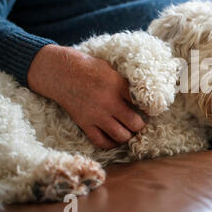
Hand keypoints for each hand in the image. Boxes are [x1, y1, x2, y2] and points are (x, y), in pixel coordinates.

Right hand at [27, 44, 145, 148]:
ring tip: (128, 131)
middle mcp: (109, 103)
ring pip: (121, 136)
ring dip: (128, 135)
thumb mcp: (112, 70)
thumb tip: (143, 95)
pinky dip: (111, 143)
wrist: (61, 72)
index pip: (142, 103)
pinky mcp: (85, 123)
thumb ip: (125, 84)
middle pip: (135, 124)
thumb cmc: (89, 68)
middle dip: (140, 125)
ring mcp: (97, 115)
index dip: (149, 108)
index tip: (149, 110)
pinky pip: (101, 142)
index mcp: (118, 86)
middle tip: (139, 123)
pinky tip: (114, 138)